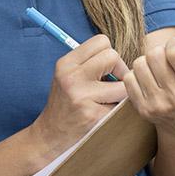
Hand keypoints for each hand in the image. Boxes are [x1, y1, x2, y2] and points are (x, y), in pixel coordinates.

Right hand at [28, 34, 128, 165]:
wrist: (50, 134)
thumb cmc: (65, 102)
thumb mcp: (67, 75)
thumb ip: (89, 61)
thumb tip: (120, 54)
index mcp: (66, 64)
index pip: (101, 41)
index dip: (109, 54)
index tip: (107, 69)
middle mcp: (72, 77)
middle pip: (113, 56)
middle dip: (119, 69)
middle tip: (113, 84)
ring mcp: (82, 97)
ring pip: (123, 82)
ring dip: (122, 92)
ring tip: (109, 99)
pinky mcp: (93, 115)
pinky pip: (121, 104)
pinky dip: (117, 108)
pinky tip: (104, 112)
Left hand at [125, 26, 174, 135]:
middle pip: (154, 55)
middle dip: (160, 51)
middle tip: (167, 58)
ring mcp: (158, 105)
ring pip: (139, 64)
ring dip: (147, 62)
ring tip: (157, 68)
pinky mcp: (142, 109)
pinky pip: (129, 78)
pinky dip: (136, 75)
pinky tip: (149, 79)